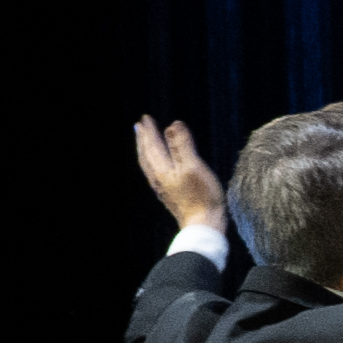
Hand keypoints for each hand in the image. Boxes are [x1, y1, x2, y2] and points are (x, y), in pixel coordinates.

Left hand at [133, 115, 226, 231]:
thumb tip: (172, 125)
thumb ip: (182, 145)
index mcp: (162, 169)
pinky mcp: (170, 195)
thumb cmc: (201, 196)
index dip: (149, 131)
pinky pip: (155, 173)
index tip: (146, 118)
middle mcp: (158, 178)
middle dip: (143, 140)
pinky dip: (153, 163)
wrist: (203, 224)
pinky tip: (159, 166)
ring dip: (145, 151)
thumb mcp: (193, 166)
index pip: (152, 146)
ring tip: (145, 143)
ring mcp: (163, 188)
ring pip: (149, 165)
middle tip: (139, 127)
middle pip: (146, 155)